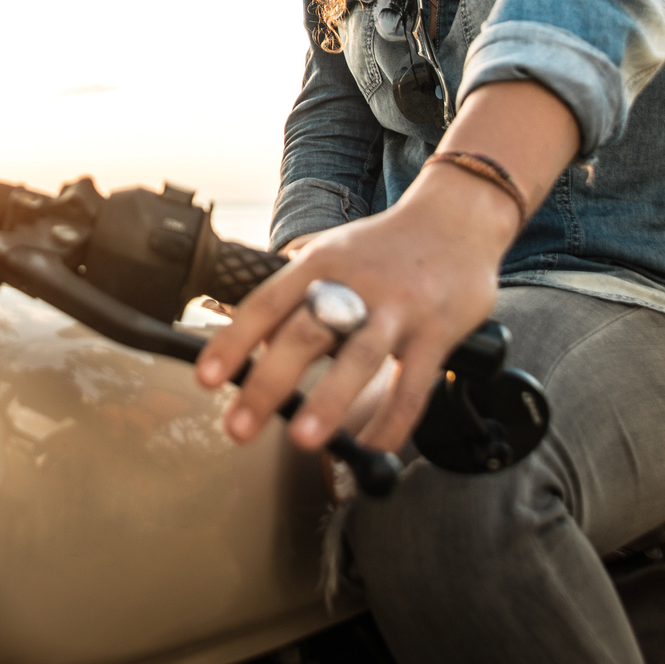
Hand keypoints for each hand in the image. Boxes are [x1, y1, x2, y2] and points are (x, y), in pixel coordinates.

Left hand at [194, 164, 520, 451]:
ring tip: (304, 440)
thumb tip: (256, 348)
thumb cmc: (384, 247)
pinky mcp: (438, 332)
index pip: (266, 304)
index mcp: (320, 263)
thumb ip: (297, 295)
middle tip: (238, 427)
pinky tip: (372, 448)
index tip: (206, 379)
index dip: (233, 342)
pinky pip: (413, 386)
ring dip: (330, 401)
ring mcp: (398, 308)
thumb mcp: (332, 253)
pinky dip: (392, 422)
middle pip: (305, 334)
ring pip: (360, 357)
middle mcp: (355, 284)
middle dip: (268, 383)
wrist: (458, 217)